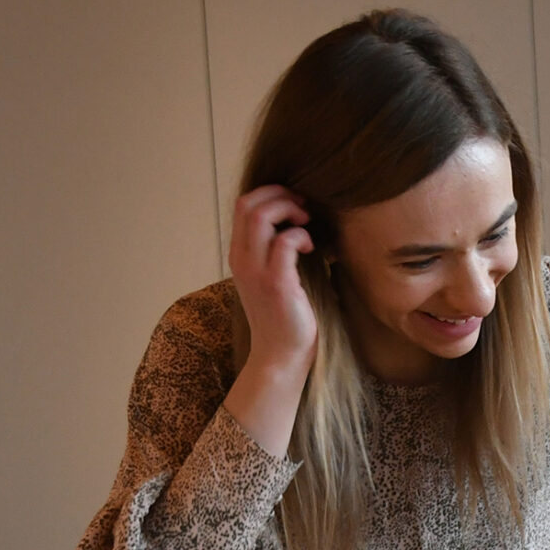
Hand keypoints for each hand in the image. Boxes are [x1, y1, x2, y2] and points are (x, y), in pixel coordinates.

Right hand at [227, 184, 317, 374]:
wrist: (280, 356)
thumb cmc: (284, 317)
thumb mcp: (271, 278)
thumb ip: (273, 251)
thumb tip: (296, 223)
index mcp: (239, 255)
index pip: (243, 205)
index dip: (270, 194)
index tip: (294, 203)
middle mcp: (241, 259)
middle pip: (248, 203)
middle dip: (280, 194)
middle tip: (303, 206)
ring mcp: (256, 271)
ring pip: (261, 216)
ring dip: (289, 209)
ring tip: (306, 222)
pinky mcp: (276, 283)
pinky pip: (285, 241)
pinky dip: (301, 236)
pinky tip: (311, 248)